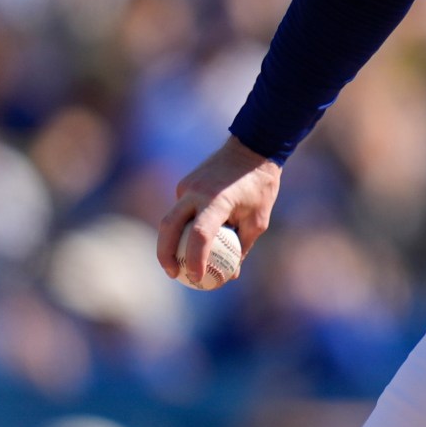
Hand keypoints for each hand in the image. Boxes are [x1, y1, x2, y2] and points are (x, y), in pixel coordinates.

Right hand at [157, 137, 280, 284]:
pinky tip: (187, 241)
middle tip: (174, 275)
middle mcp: (196, 191)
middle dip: (165, 254)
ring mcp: (187, 186)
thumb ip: (242, 248)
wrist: (252, 148)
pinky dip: (180, 227)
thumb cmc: (260, 188)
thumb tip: (230, 274)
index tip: (197, 278)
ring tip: (175, 265)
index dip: (195, 259)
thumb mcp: (258, 221)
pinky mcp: (184, 184)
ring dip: (169, 243)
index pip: (199, 234)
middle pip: (169, 227)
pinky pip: (179, 210)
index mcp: (217, 200)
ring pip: (169, 219)